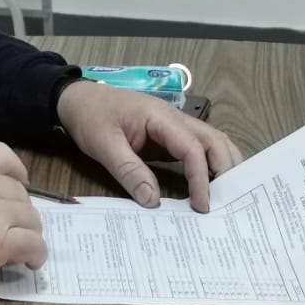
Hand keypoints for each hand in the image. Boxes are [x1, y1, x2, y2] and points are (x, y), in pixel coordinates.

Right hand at [0, 142, 46, 300]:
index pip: (1, 154)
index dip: (16, 170)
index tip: (21, 181)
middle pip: (18, 192)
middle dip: (20, 210)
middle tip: (12, 226)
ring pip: (29, 217)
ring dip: (29, 232)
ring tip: (24, 246)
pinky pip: (31, 243)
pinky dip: (36, 253)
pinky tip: (31, 261)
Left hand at [56, 81, 242, 211]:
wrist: (77, 99)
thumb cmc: (89, 116)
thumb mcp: (103, 145)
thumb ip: (129, 171)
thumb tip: (154, 201)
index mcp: (160, 116)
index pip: (192, 147)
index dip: (200, 177)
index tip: (201, 205)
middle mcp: (174, 118)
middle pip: (214, 140)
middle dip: (226, 170)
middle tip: (228, 203)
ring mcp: (173, 127)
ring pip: (211, 142)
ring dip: (223, 166)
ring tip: (226, 197)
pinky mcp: (168, 137)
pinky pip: (196, 150)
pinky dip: (208, 166)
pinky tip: (209, 187)